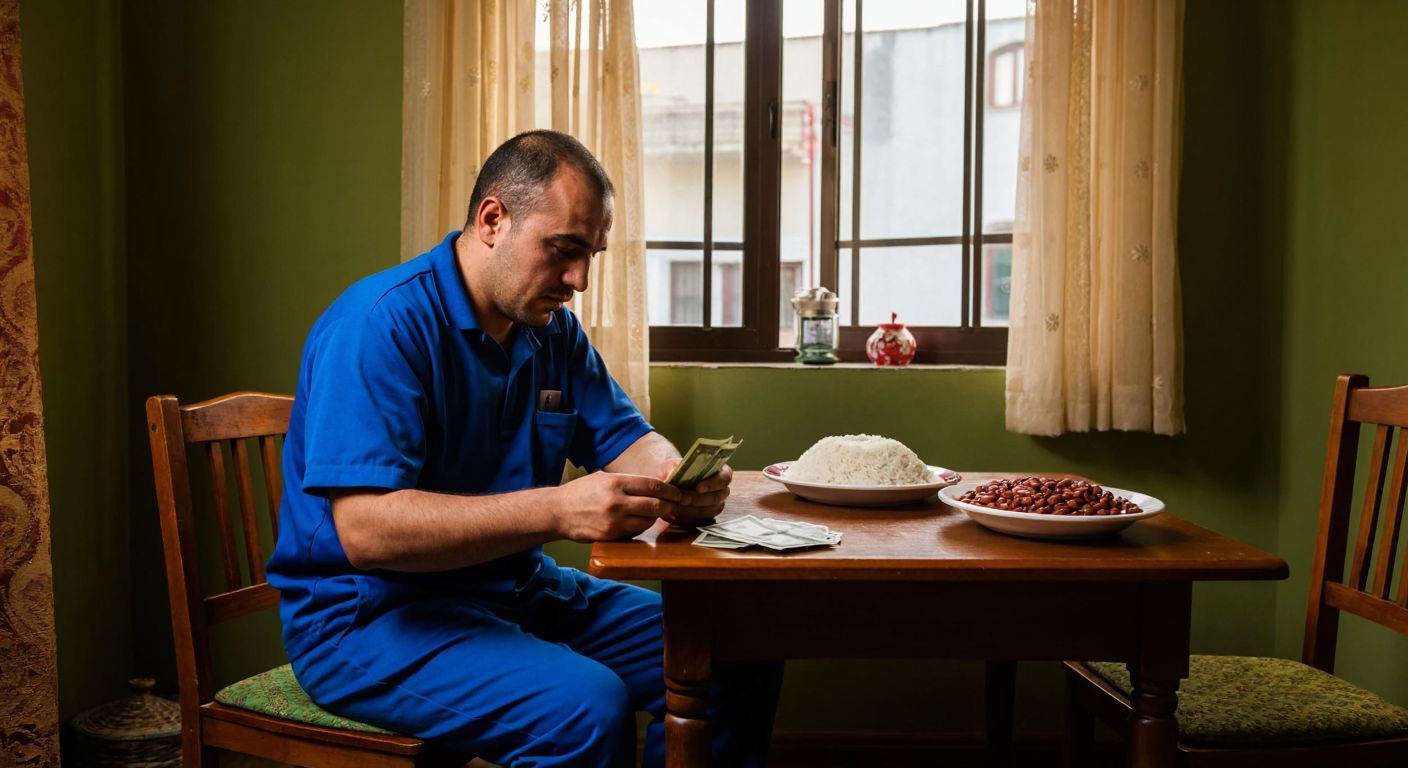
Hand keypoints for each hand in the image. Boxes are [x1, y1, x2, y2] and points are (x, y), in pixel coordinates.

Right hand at [553, 471, 682, 541]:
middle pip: (655, 505)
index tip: (678, 492)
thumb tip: (655, 485)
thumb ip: (628, 481)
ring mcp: (614, 521)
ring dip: (656, 517)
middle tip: (676, 504)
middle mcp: (616, 502)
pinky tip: (640, 521)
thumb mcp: (603, 478)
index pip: (652, 486)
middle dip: (670, 505)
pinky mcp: (610, 535)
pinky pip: (635, 531)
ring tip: (657, 512)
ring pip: (648, 521)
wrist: (557, 512)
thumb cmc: (581, 492)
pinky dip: (641, 526)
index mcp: (615, 483)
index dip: (670, 490)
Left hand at [661, 462, 732, 527]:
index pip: (725, 478)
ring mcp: (716, 504)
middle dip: (698, 499)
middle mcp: (722, 489)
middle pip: (717, 497)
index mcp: (720, 472)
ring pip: (710, 511)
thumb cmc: (675, 471)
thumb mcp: (673, 465)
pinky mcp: (707, 516)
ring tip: (676, 507)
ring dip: (692, 510)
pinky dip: (689, 517)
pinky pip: (702, 520)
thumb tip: (677, 472)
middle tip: (682, 499)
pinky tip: (676, 514)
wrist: (668, 485)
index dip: (713, 484)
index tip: (699, 488)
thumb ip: (676, 468)